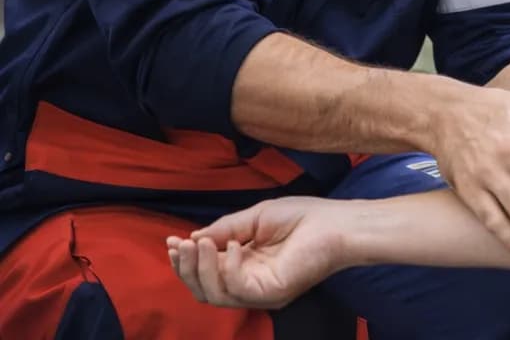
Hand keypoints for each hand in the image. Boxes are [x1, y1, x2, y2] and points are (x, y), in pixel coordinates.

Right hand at [166, 197, 346, 309]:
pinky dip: (227, 269)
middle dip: (186, 268)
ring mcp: (259, 291)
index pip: (206, 272)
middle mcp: (249, 282)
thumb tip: (193, 239)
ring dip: (199, 269)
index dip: (185, 260)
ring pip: (214, 294)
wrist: (336, 222)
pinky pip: (237, 289)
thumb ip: (224, 230)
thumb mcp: (254, 217)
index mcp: (244, 265)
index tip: (171, 242)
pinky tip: (231, 247)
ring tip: (197, 243)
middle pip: (204, 288)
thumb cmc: (303, 216)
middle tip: (178, 245)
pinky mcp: (270, 293)